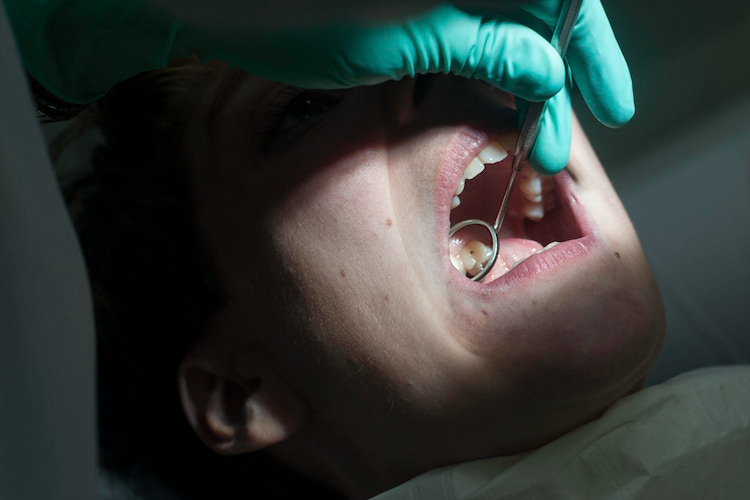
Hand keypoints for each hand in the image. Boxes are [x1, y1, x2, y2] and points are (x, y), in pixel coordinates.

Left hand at [179, 1, 631, 173]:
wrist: (208, 3)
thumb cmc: (289, 10)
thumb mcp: (399, 38)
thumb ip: (483, 44)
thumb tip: (548, 67)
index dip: (589, 47)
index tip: (612, 101)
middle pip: (531, 18)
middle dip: (551, 86)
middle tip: (557, 150)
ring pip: (496, 36)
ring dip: (515, 91)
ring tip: (528, 146)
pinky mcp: (398, 13)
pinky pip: (458, 43)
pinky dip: (477, 81)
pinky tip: (489, 114)